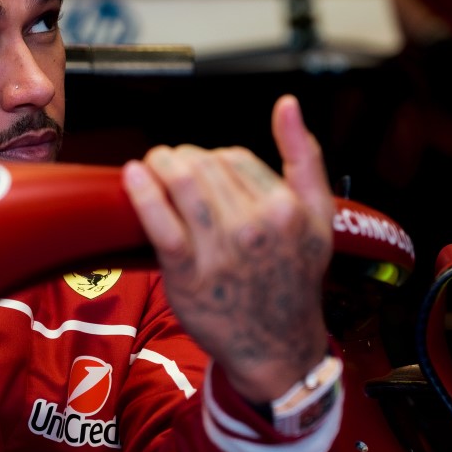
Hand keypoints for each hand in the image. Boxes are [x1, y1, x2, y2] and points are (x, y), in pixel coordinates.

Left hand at [121, 95, 333, 403]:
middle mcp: (256, 225)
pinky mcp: (188, 271)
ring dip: (159, 164)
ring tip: (151, 166)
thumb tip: (287, 105)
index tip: (203, 171)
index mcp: (287, 208)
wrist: (277, 346)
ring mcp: (221, 249)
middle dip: (182, 159)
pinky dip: (143, 192)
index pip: (234, 158)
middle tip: (170, 167)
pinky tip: (132, 176)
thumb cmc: (294, 279)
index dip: (213, 159)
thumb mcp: (319, 218)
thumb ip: (306, 158)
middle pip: (204, 165)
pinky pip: (160, 221)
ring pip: (182, 183)